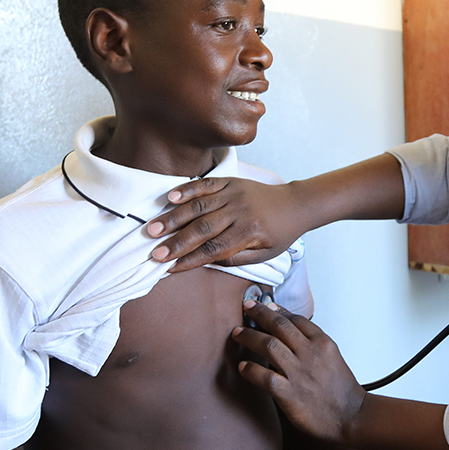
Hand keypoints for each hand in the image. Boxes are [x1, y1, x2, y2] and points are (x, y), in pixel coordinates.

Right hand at [148, 177, 307, 271]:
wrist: (295, 204)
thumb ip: (235, 258)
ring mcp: (233, 193)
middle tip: (154, 252)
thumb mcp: (263, 254)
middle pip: (202, 228)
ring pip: (199, 206)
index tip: (168, 268)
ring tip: (153, 229)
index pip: (213, 249)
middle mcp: (239, 211)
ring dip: (173, 217)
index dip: (190, 259)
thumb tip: (205, 261)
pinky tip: (169, 197)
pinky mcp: (230, 181)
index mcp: (249, 232)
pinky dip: (187, 189)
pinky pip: (205, 184)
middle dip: (176, 242)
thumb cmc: (278, 234)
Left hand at [232, 301, 365, 445]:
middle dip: (260, 313)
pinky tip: (243, 367)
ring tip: (238, 333)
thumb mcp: (333, 359)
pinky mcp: (290, 393)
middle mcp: (310, 354)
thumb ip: (313, 347)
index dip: (278, 310)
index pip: (297, 319)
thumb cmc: (342, 392)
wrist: (352, 416)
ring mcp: (299, 373)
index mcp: (323, 344)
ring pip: (268, 345)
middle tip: (247, 307)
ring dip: (249, 337)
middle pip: (280, 325)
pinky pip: (265, 377)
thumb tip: (291, 338)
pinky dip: (251, 370)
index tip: (267, 305)